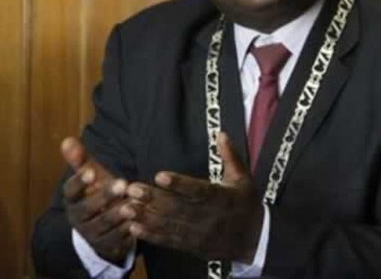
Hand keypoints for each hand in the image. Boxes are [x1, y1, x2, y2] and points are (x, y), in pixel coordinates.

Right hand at [61, 136, 136, 263]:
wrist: (104, 226)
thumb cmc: (98, 193)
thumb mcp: (91, 176)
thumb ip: (81, 160)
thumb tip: (68, 139)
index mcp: (72, 199)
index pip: (70, 191)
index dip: (79, 182)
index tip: (91, 172)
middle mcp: (78, 217)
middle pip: (86, 209)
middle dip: (104, 197)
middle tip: (123, 184)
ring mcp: (90, 234)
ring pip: (102, 225)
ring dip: (117, 215)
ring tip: (132, 204)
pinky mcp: (105, 246)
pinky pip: (115, 239)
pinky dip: (126, 231)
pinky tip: (138, 221)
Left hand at [126, 132, 262, 262]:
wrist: (255, 239)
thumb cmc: (246, 203)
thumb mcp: (243, 178)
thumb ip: (231, 156)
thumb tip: (222, 133)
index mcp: (223, 198)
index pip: (199, 191)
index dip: (180, 184)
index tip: (160, 176)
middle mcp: (210, 217)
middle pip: (179, 208)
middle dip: (154, 199)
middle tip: (132, 189)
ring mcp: (200, 234)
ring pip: (171, 225)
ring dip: (147, 217)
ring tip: (126, 207)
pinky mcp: (193, 246)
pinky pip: (170, 241)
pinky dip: (152, 236)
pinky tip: (134, 228)